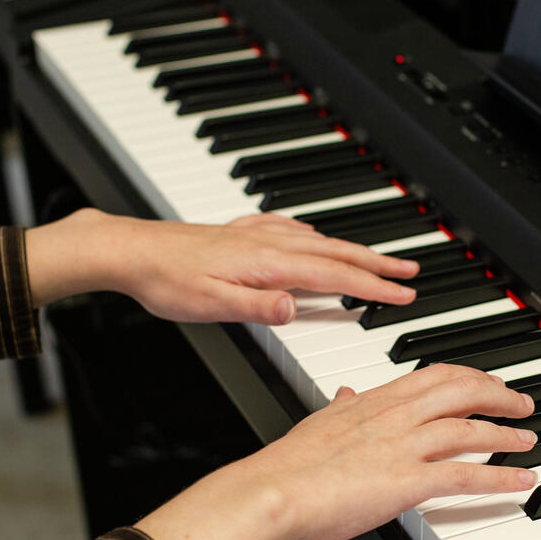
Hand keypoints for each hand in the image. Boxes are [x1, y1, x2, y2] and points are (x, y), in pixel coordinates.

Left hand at [25, 208, 418, 322]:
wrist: (130, 250)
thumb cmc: (166, 281)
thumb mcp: (210, 305)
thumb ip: (257, 308)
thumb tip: (294, 308)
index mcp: (267, 265)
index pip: (333, 278)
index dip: (372, 287)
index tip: (402, 294)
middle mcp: (268, 245)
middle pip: (336, 253)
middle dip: (377, 264)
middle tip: (410, 271)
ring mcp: (256, 236)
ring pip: (318, 241)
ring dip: (353, 249)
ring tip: (378, 258)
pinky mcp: (241, 234)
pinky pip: (291, 230)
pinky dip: (314, 235)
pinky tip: (314, 235)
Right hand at [240, 363, 539, 539]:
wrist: (277, 489)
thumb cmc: (291, 465)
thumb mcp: (319, 422)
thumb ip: (340, 407)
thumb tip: (346, 394)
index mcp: (375, 401)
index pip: (434, 375)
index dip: (468, 376)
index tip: (486, 380)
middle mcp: (396, 416)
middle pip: (462, 391)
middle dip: (498, 394)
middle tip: (521, 403)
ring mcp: (405, 447)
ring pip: (470, 429)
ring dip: (506, 433)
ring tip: (527, 439)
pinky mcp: (408, 481)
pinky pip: (466, 475)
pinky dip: (499, 477)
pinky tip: (521, 481)